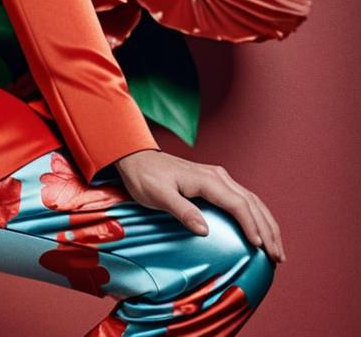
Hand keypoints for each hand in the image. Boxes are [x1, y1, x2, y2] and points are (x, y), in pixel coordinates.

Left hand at [113, 149, 284, 263]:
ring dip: (267, 224)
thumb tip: (204, 230)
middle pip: (252, 202)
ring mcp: (218, 177)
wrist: (135, 157)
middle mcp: (217, 176)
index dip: (251, 225)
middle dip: (268, 230)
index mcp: (206, 179)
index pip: (238, 203)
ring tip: (277, 249)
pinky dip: (256, 216)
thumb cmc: (144, 176)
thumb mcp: (157, 194)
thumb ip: (181, 210)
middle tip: (278, 257)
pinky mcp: (215, 182)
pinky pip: (243, 199)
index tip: (260, 247)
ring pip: (252, 200)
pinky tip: (260, 231)